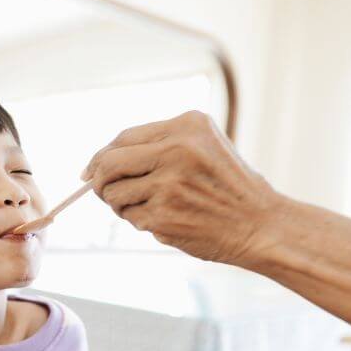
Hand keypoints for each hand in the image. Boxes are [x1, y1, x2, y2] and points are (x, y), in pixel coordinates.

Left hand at [81, 111, 287, 266]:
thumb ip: (157, 147)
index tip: (90, 171)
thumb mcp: (203, 147)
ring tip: (149, 207)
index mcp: (187, 126)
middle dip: (98, 181)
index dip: (101, 156)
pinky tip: (165, 220)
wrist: (260, 225)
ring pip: (114, 193)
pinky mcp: (163, 214)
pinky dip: (138, 221)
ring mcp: (168, 183)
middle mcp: (177, 149)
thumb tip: (96, 164)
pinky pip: (129, 217)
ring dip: (121, 204)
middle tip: (103, 192)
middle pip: (108, 163)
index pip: (123, 137)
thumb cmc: (228, 188)